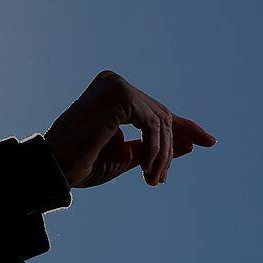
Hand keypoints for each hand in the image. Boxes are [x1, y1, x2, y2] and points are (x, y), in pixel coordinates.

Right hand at [45, 70, 215, 187]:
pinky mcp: (119, 94)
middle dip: (169, 149)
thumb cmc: (80, 164)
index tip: (209, 142)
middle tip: (160, 179)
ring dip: (162, 154)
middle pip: (161, 116)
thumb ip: (153, 147)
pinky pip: (153, 123)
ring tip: (153, 179)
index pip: (154, 110)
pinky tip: (147, 169)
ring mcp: (116, 85)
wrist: (53, 168)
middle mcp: (113, 83)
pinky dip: (156, 148)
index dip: (183, 127)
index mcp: (112, 94)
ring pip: (160, 120)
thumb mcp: (125, 156)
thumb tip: (189, 144)